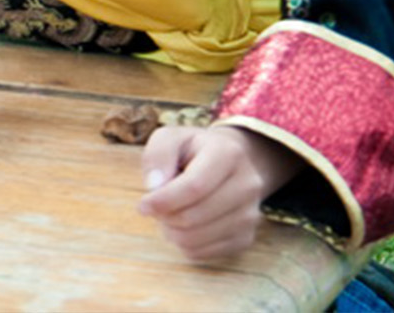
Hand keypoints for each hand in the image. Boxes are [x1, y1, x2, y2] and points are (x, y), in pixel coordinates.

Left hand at [138, 124, 301, 261]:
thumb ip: (157, 156)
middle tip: (157, 206)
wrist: (230, 164)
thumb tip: (154, 186)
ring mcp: (250, 214)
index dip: (162, 200)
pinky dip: (183, 244)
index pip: (193, 187)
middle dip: (164, 216)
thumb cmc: (192, 151)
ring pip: (195, 239)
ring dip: (171, 231)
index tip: (144, 204)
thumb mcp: (170, 139)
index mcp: (229, 154)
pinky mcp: (245, 238)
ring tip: (171, 213)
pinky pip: (202, 254)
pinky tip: (185, 225)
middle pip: (192, 217)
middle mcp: (247, 185)